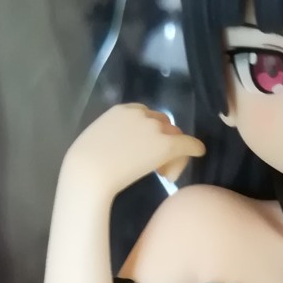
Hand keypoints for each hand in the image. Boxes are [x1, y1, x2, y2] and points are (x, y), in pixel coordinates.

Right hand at [62, 103, 204, 198]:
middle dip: (162, 140)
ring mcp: (154, 128)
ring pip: (174, 134)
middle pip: (163, 123)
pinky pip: (188, 143)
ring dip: (173, 150)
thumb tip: (113, 148)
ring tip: (164, 172)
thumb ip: (110, 136)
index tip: (146, 146)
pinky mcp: (166, 145)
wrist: (89, 172)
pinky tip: (198, 152)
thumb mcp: (96, 140)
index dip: (150, 131)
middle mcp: (141, 114)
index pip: (146, 115)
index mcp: (122, 110)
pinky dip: (194, 147)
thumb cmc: (84, 163)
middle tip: (156, 163)